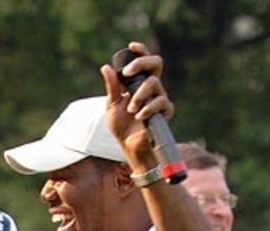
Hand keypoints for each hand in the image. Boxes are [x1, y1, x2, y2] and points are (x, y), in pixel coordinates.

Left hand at [100, 41, 173, 166]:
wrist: (128, 145)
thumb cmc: (120, 125)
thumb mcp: (112, 105)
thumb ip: (112, 86)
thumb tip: (105, 67)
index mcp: (139, 82)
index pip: (144, 61)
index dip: (140, 51)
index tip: (131, 45)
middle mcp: (151, 86)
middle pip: (156, 63)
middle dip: (141, 64)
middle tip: (128, 74)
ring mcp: (159, 98)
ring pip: (154, 83)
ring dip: (140, 94)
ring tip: (131, 109)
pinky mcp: (164, 112)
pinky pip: (161, 102)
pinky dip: (149, 107)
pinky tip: (140, 115)